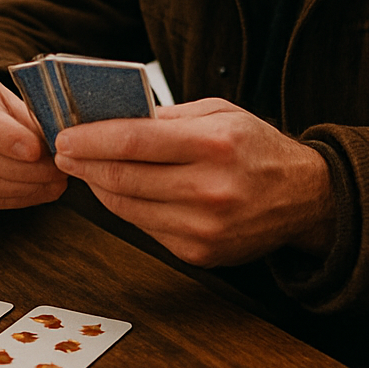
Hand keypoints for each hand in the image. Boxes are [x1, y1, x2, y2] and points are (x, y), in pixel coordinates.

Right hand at [0, 57, 66, 208]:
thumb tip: (56, 148)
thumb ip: (28, 118)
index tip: (37, 150)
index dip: (5, 136)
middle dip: (20, 170)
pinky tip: (31, 194)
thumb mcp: (10, 95)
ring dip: (17, 189)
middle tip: (56, 174)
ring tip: (50, 186)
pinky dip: (4, 199)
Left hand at [52, 98, 334, 266]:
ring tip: (85, 169)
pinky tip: (118, 191)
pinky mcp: (200, 254)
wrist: (304, 197)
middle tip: (64, 152)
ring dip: (99, 187)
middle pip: (125, 177)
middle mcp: (211, 189)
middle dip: (85, 163)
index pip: (135, 141)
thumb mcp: (220, 114)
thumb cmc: (256, 147)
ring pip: (129, 207)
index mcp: (216, 144)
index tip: (65, 135)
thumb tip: (110, 117)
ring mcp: (205, 227)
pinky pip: (146, 228)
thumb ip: (168, 118)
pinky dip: (126, 208)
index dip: (92, 139)